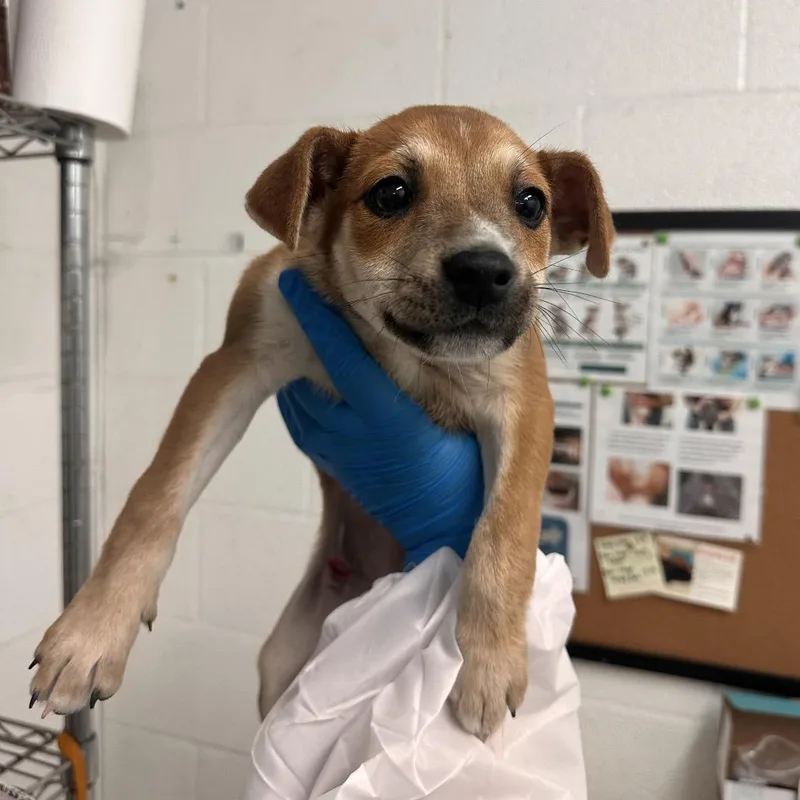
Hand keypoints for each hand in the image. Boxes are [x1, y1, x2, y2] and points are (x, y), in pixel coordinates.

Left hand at [277, 269, 483, 566]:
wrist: (445, 529)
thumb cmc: (462, 467)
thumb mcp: (453, 414)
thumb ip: (424, 372)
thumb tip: (403, 325)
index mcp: (385, 414)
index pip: (341, 355)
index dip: (316, 317)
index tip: (292, 281)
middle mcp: (350, 432)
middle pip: (308, 375)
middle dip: (295, 335)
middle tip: (290, 295)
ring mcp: (336, 452)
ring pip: (298, 401)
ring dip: (292, 365)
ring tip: (293, 330)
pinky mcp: (333, 466)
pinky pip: (302, 426)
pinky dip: (297, 397)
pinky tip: (304, 378)